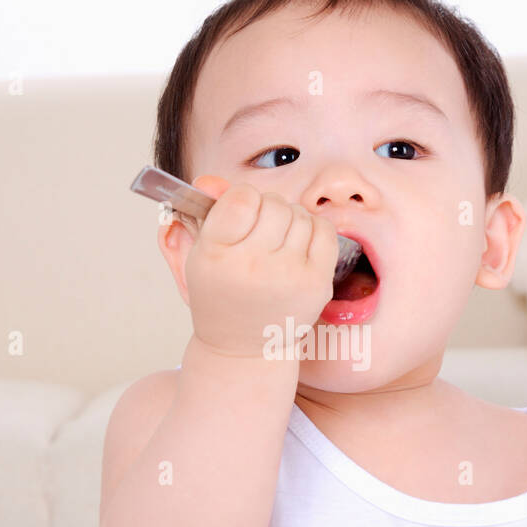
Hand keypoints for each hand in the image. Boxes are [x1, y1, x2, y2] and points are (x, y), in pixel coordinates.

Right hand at [177, 177, 338, 358]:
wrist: (244, 347)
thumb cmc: (222, 295)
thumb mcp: (201, 255)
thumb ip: (206, 211)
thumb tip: (211, 179)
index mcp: (217, 256)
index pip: (241, 197)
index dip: (241, 199)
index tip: (239, 214)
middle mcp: (253, 266)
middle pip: (273, 203)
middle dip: (267, 209)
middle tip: (259, 231)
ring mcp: (289, 276)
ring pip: (299, 214)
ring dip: (289, 219)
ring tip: (277, 242)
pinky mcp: (317, 283)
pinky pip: (324, 229)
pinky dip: (312, 229)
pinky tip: (298, 245)